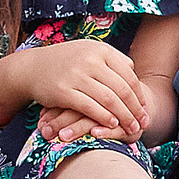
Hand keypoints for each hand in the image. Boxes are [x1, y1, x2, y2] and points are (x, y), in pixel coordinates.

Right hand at [12, 39, 145, 139]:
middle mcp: (90, 61)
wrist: (32, 68)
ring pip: (108, 99)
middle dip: (135, 109)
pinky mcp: (64, 91)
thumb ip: (110, 58)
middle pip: (122, 89)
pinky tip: (112, 125)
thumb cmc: (65, 62)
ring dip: (124, 116)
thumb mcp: (88, 51)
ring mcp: (76, 75)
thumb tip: (132, 68)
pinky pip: (90, 107)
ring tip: (131, 128)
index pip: (129, 75)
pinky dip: (104, 117)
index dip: (139, 95)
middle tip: (143, 122)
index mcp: (100, 50)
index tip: (145, 109)